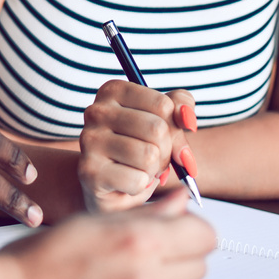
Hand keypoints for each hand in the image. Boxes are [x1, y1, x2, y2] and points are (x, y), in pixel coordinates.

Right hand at [0, 188, 213, 278]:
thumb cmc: (37, 260)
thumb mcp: (89, 222)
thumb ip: (145, 214)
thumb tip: (182, 201)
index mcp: (138, 241)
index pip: (205, 236)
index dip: (190, 231)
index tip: (176, 233)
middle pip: (199, 269)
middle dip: (177, 260)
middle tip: (143, 258)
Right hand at [78, 81, 197, 212]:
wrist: (107, 185)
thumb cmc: (139, 146)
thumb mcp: (164, 119)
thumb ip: (181, 108)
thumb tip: (189, 121)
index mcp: (113, 91)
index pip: (164, 105)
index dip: (174, 127)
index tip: (165, 136)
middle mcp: (96, 111)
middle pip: (157, 130)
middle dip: (166, 151)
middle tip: (153, 158)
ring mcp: (89, 141)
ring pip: (149, 156)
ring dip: (153, 170)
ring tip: (139, 169)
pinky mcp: (90, 171)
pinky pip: (138, 180)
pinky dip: (141, 186)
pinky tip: (127, 182)